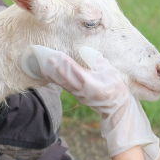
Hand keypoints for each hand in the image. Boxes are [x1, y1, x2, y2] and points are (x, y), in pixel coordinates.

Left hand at [22, 45, 159, 159]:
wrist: (116, 108)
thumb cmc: (116, 88)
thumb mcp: (111, 72)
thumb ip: (99, 62)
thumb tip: (87, 52)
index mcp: (92, 83)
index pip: (76, 71)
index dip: (67, 64)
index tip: (59, 55)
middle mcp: (82, 89)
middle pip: (66, 77)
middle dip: (56, 68)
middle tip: (46, 58)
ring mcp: (78, 93)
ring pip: (63, 82)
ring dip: (53, 73)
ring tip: (44, 64)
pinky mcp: (76, 95)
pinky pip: (64, 86)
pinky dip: (56, 79)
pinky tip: (49, 73)